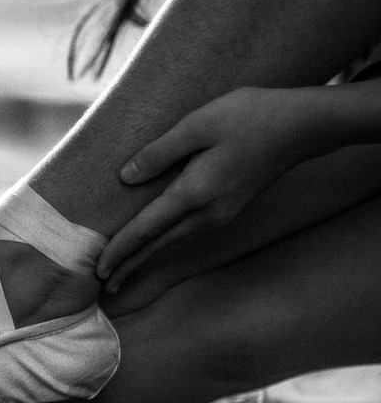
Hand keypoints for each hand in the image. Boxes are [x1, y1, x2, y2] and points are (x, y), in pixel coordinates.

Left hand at [97, 87, 320, 290]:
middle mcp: (208, 212)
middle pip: (159, 245)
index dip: (120, 250)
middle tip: (103, 286)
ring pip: (174, 241)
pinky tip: (155, 244)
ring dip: (146, 257)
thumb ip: (159, 152)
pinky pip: (188, 232)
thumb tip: (126, 178)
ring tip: (122, 271)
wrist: (303, 125)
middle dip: (129, 265)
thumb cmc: (250, 116)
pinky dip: (165, 243)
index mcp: (195, 193)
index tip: (99, 270)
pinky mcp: (229, 208)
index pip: (147, 229)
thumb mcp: (198, 124)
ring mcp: (222, 214)